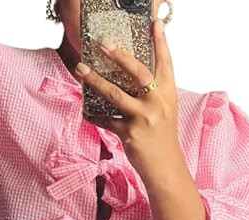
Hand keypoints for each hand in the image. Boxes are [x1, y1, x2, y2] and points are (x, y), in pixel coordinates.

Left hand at [76, 19, 182, 180]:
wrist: (165, 168)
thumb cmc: (162, 138)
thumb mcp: (164, 112)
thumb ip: (153, 95)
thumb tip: (133, 79)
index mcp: (168, 95)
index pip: (166, 63)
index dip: (161, 42)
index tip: (154, 23)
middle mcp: (157, 103)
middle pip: (138, 72)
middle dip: (119, 55)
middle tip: (103, 42)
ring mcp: (143, 118)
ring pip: (115, 94)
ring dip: (95, 80)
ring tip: (80, 69)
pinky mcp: (128, 134)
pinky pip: (105, 121)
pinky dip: (93, 116)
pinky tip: (85, 111)